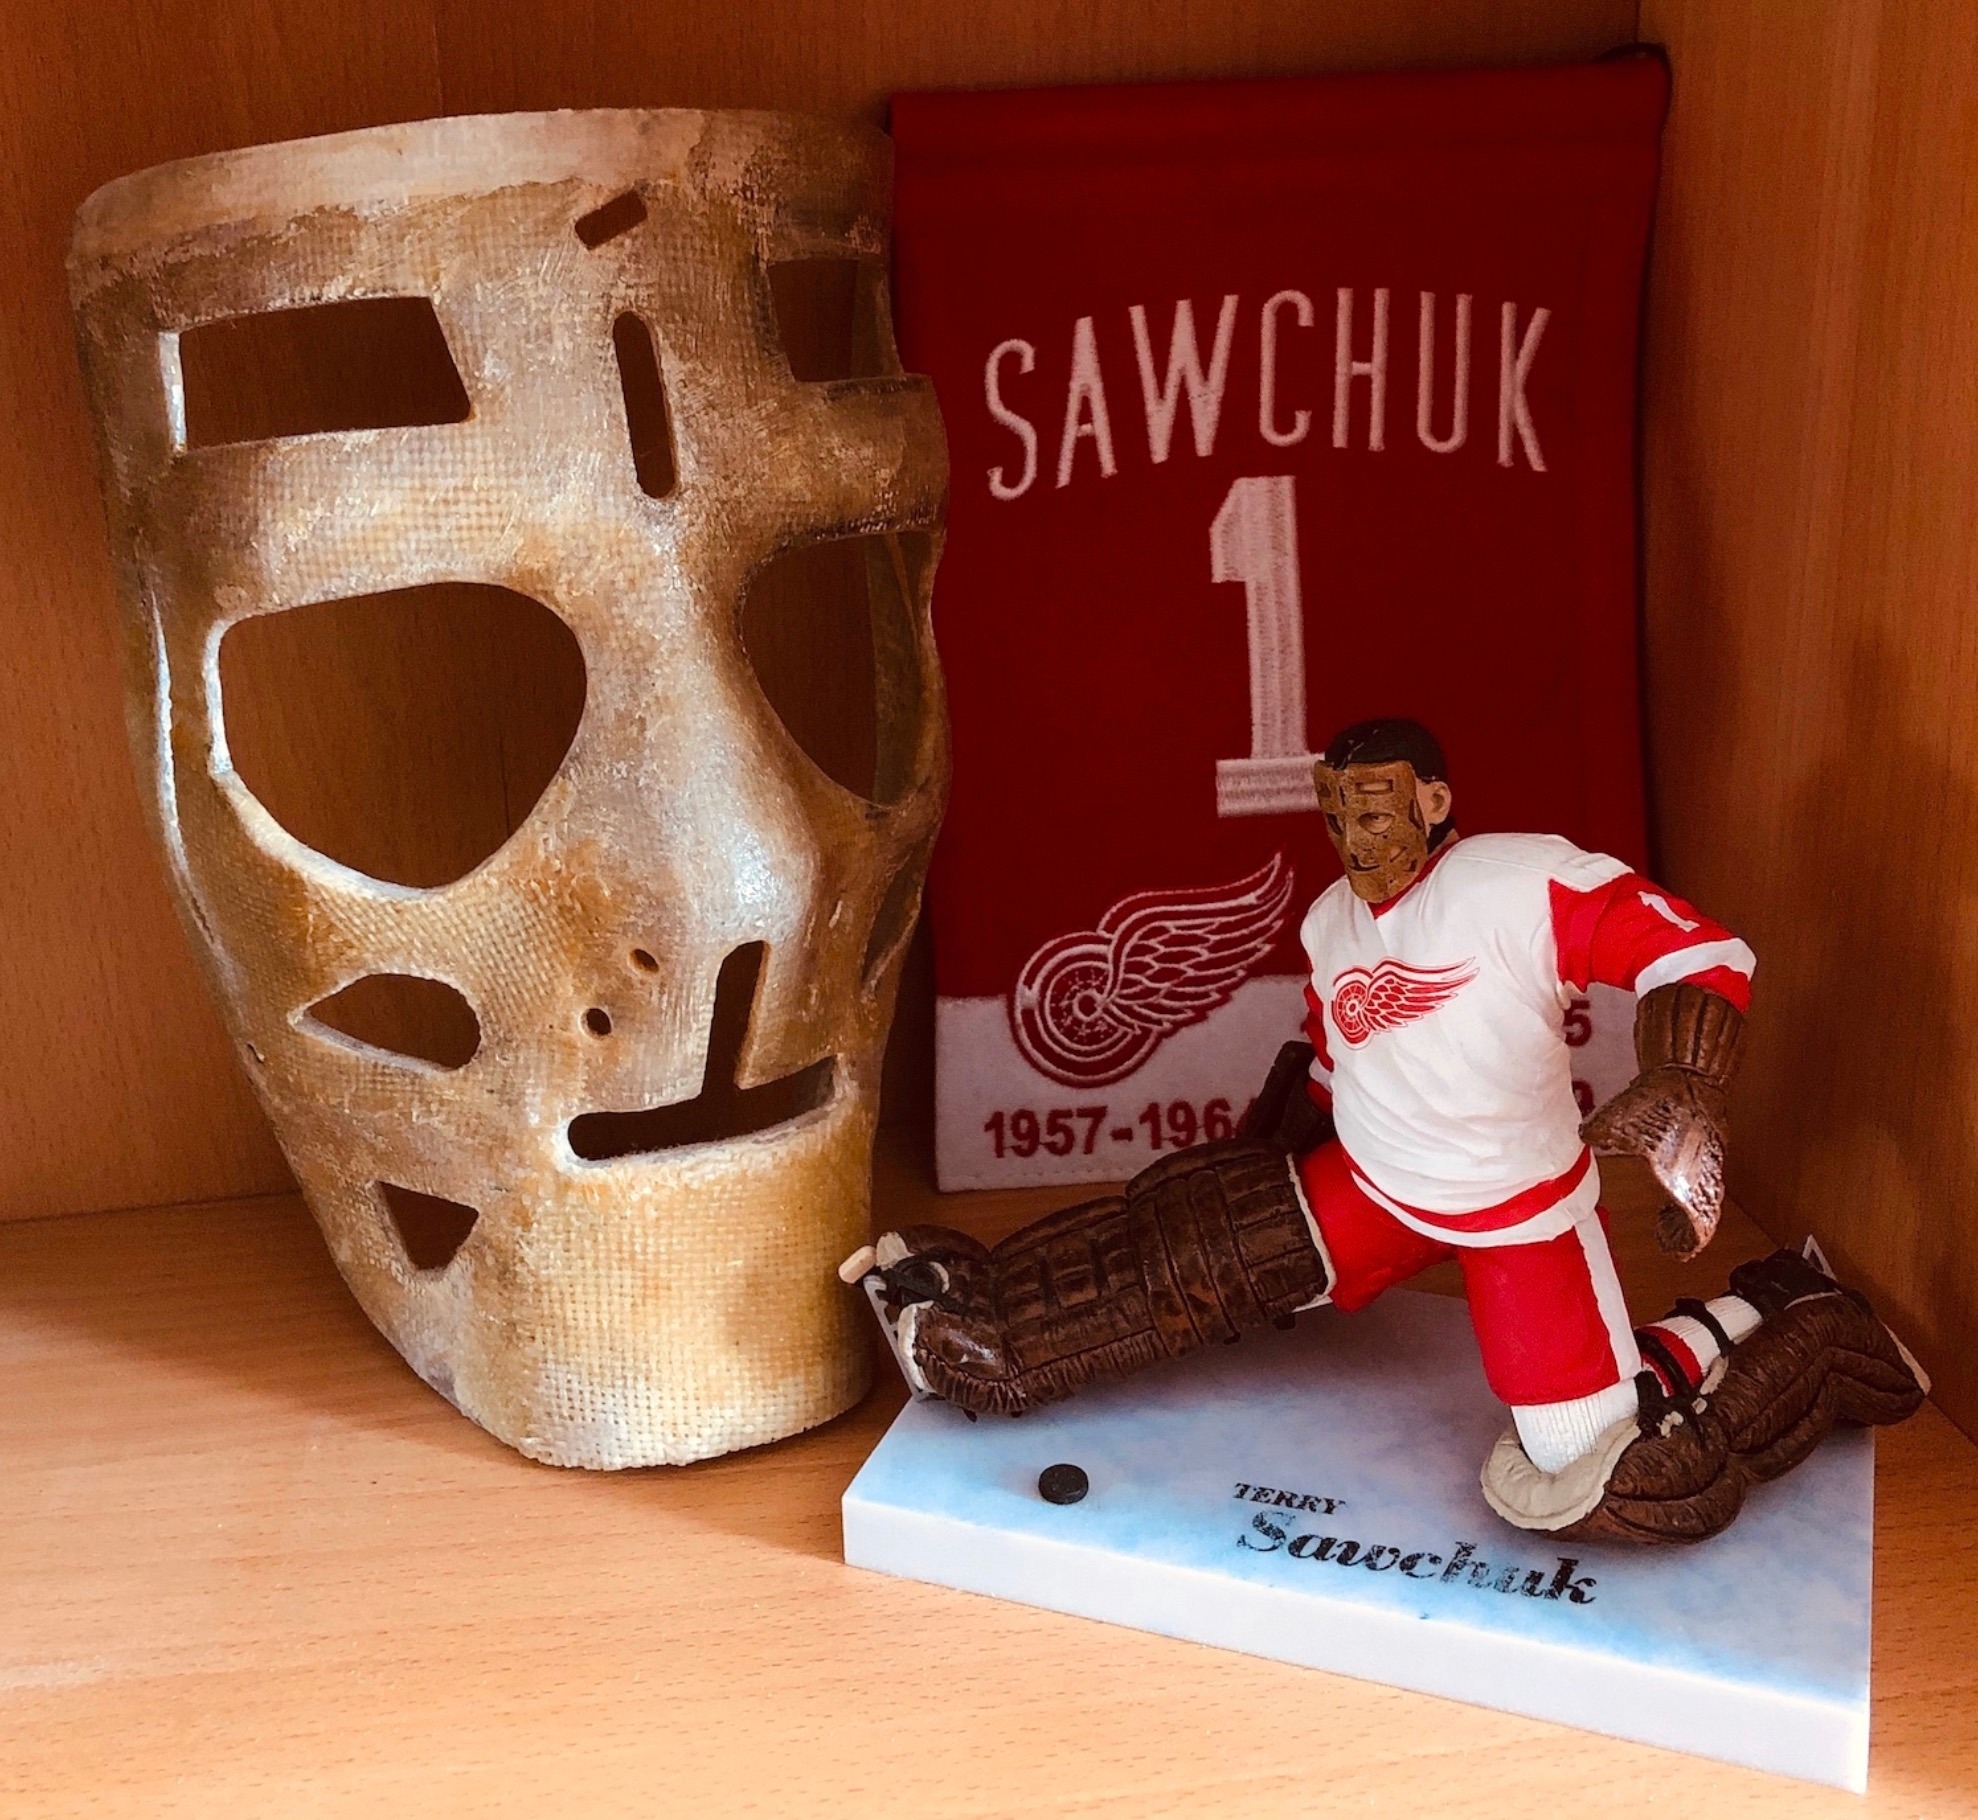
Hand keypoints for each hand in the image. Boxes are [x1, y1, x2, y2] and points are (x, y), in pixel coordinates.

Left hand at [1580, 1064, 1728, 1258]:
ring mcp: (1709, 1152)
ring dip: (1688, 1208)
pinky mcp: (1708, 1135)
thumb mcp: (1617, 1123)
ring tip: (1668, 1219)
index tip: (1677, 1253)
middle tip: (1671, 1239)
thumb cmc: (1660, 1099)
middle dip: (1687, 1229)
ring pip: (1704, 1190)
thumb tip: (1580, 1138)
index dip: (1687, 1241)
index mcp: (1686, 1177)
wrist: (1690, 1068)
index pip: (1697, 1221)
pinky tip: (1668, 1176)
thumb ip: (1597, 1135)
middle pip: (1703, 1209)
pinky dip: (1687, 1182)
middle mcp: (1704, 1169)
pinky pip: (1701, 1168)